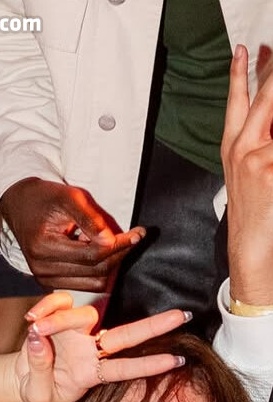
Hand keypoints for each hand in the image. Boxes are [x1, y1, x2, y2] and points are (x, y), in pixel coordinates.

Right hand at [0, 178, 145, 292]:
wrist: (20, 206)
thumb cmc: (45, 198)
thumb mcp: (68, 197)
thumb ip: (90, 219)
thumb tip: (111, 241)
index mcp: (43, 248)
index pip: (92, 256)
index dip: (119, 245)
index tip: (138, 233)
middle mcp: (42, 270)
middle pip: (95, 272)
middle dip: (119, 255)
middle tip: (133, 237)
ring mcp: (45, 280)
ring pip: (94, 283)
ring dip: (111, 264)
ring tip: (114, 243)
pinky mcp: (51, 283)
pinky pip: (86, 284)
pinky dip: (99, 270)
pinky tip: (100, 251)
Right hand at [13, 293, 187, 401]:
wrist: (22, 383)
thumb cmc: (38, 393)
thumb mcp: (37, 394)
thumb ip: (39, 368)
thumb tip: (38, 339)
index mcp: (91, 374)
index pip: (125, 369)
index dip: (149, 365)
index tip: (178, 361)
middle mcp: (90, 350)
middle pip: (126, 335)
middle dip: (154, 326)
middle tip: (182, 315)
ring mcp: (77, 332)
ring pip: (85, 316)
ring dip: (60, 318)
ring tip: (36, 327)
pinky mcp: (59, 317)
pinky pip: (59, 304)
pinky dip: (46, 306)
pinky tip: (31, 317)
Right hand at [222, 45, 272, 304]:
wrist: (251, 251)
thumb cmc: (253, 218)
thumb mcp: (251, 176)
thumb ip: (259, 146)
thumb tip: (266, 129)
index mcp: (233, 149)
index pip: (237, 101)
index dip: (240, 73)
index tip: (245, 50)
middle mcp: (242, 149)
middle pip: (265, 96)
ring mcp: (257, 158)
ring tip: (270, 157)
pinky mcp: (270, 169)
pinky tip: (271, 166)